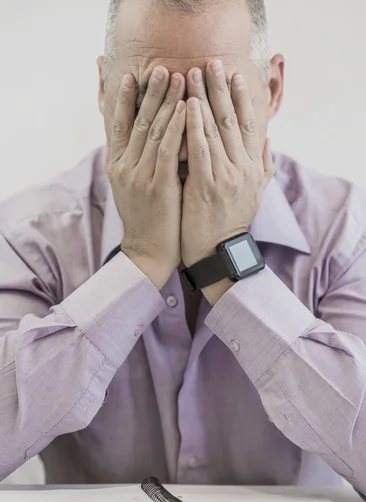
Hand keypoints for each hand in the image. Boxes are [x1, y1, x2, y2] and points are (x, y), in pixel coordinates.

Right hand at [106, 67, 185, 289]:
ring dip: (167, 102)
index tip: (133, 77)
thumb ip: (135, 162)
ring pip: (153, 131)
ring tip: (179, 78)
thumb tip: (143, 138)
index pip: (119, 125)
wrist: (149, 253)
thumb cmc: (147, 220)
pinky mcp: (157, 187)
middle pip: (138, 122)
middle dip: (151, 93)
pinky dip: (176, 127)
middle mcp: (124, 167)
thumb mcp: (133, 188)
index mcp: (117, 166)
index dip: (126, 100)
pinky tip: (186, 109)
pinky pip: (167, 150)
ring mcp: (139, 176)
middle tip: (162, 69)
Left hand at [181, 61, 274, 269]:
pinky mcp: (206, 187)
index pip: (250, 126)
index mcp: (254, 169)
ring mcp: (226, 178)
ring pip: (214, 130)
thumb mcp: (255, 195)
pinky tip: (187, 106)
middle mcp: (244, 169)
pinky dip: (194, 126)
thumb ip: (263, 167)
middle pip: (232, 121)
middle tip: (211, 62)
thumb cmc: (230, 223)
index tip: (235, 74)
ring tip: (192, 74)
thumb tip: (269, 141)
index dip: (243, 98)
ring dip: (203, 99)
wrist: (218, 255)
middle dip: (220, 88)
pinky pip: (200, 150)